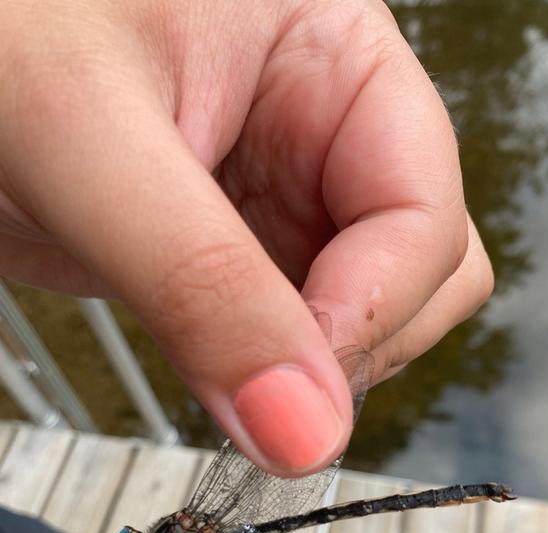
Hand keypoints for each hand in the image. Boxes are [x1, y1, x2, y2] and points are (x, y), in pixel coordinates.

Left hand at [0, 0, 492, 475]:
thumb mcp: (91, 142)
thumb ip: (205, 285)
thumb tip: (304, 429)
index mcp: (329, 54)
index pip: (421, 207)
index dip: (377, 305)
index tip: (302, 383)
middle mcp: (323, 131)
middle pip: (422, 268)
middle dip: (359, 341)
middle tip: (269, 390)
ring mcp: (284, 198)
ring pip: (371, 312)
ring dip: (319, 371)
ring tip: (236, 380)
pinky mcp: (238, 255)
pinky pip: (299, 334)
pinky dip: (276, 379)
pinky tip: (228, 381)